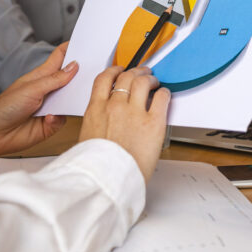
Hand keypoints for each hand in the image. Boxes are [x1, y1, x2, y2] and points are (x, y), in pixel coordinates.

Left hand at [0, 42, 76, 161]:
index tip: (86, 43)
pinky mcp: (51, 124)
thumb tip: (74, 66)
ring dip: (73, 99)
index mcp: (42, 76)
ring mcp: (51, 107)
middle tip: (94, 72)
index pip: (59, 58)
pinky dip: (58, 118)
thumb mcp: (32, 88)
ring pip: (71, 100)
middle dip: (81, 76)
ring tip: (74, 97)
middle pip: (70, 79)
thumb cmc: (5, 107)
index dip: (71, 49)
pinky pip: (64, 119)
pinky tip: (49, 118)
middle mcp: (48, 90)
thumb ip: (54, 79)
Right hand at [79, 65, 169, 181]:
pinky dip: (164, 93)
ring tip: (154, 81)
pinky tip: (164, 95)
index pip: (104, 79)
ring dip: (150, 78)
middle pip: (126, 76)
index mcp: (96, 110)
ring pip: (143, 82)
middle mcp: (115, 106)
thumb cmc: (97, 166)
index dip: (114, 71)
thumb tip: (103, 123)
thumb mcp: (87, 138)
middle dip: (136, 72)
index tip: (119, 71)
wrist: (108, 180)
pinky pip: (161, 98)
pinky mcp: (153, 122)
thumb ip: (96, 124)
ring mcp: (134, 112)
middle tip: (142, 73)